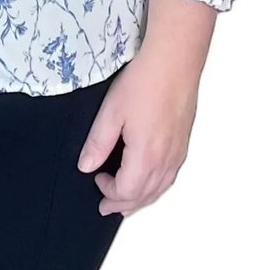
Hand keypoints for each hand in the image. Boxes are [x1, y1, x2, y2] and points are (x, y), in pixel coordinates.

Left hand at [76, 46, 198, 216]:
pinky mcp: (183, 142)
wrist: (174, 62)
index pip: (126, 191)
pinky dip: (156, 186)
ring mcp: (178, 152)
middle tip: (108, 208)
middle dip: (124, 204)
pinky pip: (170, 176)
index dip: (109, 193)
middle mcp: (166, 160)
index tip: (96, 180)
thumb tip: (86, 166)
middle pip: (145, 195)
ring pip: (160, 188)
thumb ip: (98, 143)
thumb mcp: (111, 112)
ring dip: (142, 198)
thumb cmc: (145, 82)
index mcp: (146, 156)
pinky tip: (150, 180)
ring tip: (128, 203)